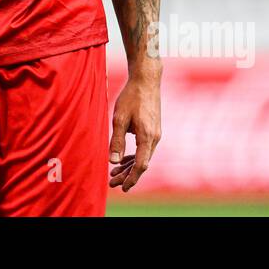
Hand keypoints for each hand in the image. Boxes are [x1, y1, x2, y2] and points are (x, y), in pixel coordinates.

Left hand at [108, 71, 160, 191]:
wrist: (146, 80)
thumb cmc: (131, 97)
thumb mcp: (119, 118)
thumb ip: (117, 141)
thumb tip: (113, 161)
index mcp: (147, 137)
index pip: (141, 165)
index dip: (132, 178)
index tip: (122, 188)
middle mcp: (155, 138)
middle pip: (142, 163)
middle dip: (127, 175)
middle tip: (112, 183)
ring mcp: (156, 134)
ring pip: (143, 156)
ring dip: (129, 166)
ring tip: (114, 173)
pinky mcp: (153, 129)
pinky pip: (145, 148)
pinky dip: (134, 156)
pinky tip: (123, 160)